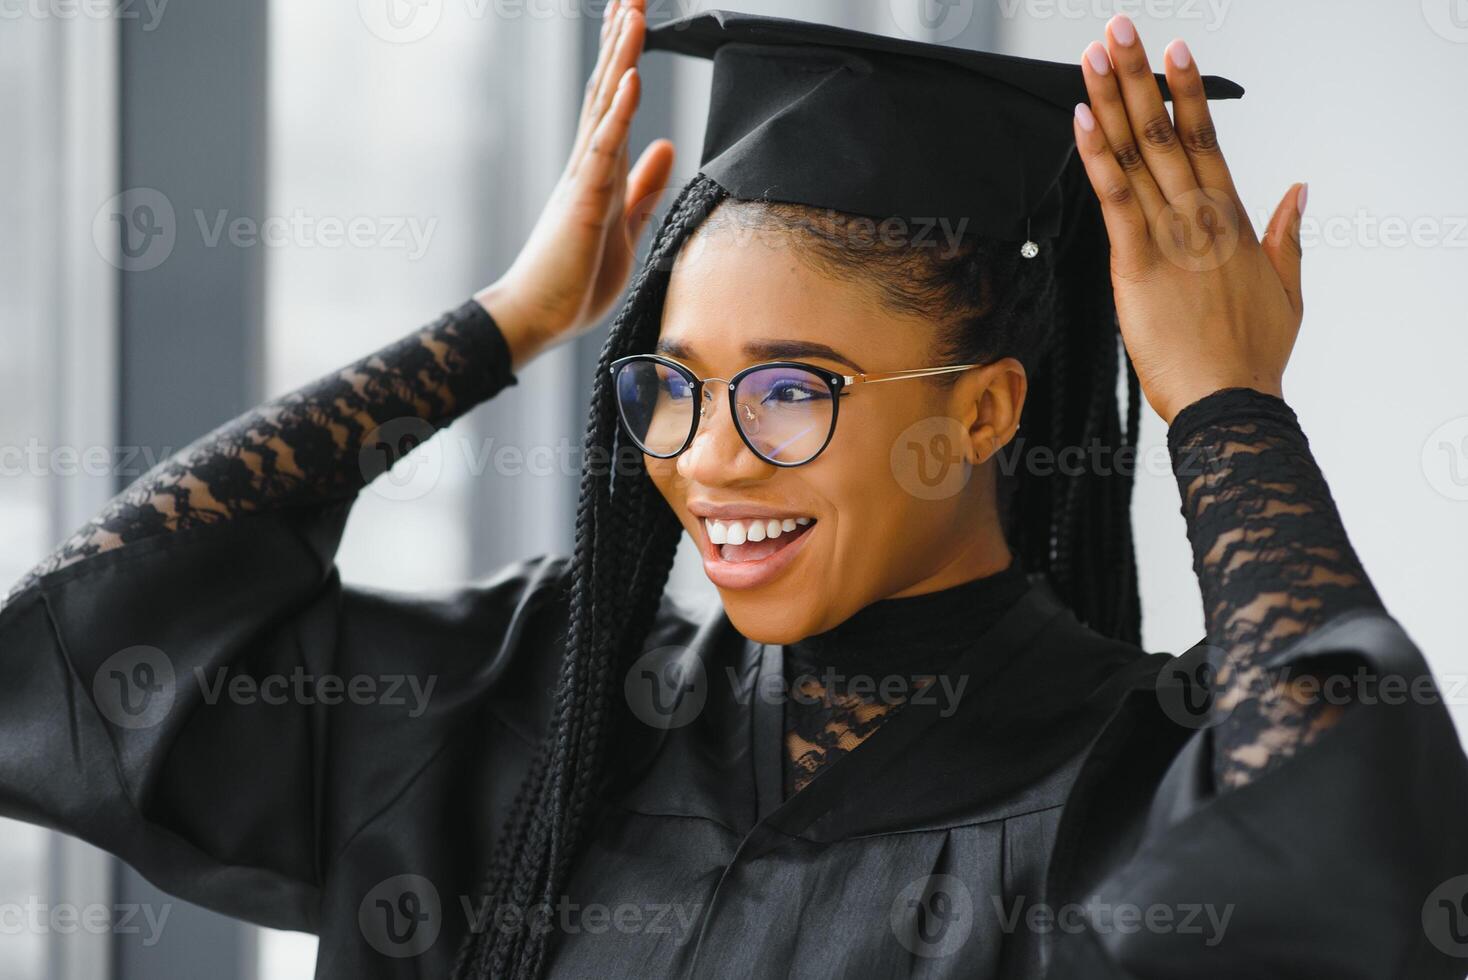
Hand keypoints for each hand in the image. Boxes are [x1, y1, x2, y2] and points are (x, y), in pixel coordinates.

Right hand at [477, 0, 674, 370]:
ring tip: (631, 11)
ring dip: (620, 58)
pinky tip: (631, 79)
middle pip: (606, 88)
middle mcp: (586, 163)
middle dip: (621, 39)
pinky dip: (619, 112)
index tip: (633, 15)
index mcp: (597, 170)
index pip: (614, 102)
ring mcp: (582, 178)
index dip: (625, 57)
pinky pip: (604, 148)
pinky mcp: (583, 200)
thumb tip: (666, 147)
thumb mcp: (625, 226)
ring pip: (604, 106)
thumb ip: (644, 187)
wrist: (539, 317)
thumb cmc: (574, 280)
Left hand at [1073, 14, 1305, 424]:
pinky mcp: (1137, 264)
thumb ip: (1288, 234)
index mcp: (1231, 220)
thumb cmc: (1251, 356)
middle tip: (1119, 28)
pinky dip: (1098, 158)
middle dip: (1139, 77)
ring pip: (1137, 155)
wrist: (1230, 403)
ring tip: (1095, 54)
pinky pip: (1114, 200)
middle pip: (1166, 132)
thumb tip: (1298, 190)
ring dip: (1112, 100)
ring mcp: (1169, 237)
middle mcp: (1200, 217)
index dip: (1187, 92)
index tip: (1175, 50)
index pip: (1205, 140)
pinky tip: (1083, 121)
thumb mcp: (1287, 288)